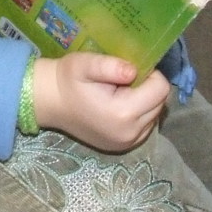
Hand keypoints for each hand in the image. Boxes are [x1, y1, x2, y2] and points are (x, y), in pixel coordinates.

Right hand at [33, 53, 169, 154]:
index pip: (161, 89)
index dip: (150, 74)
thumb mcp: (85, 64)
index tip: (130, 71)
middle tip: (123, 82)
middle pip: (160, 103)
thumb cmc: (68, 80)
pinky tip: (119, 107)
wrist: (50, 103)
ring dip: (144, 102)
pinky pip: (146, 127)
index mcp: (123, 113)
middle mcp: (130, 133)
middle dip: (148, 89)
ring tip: (120, 95)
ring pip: (155, 115)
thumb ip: (110, 66)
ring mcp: (127, 143)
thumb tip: (134, 71)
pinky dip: (139, 115)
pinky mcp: (124, 147)